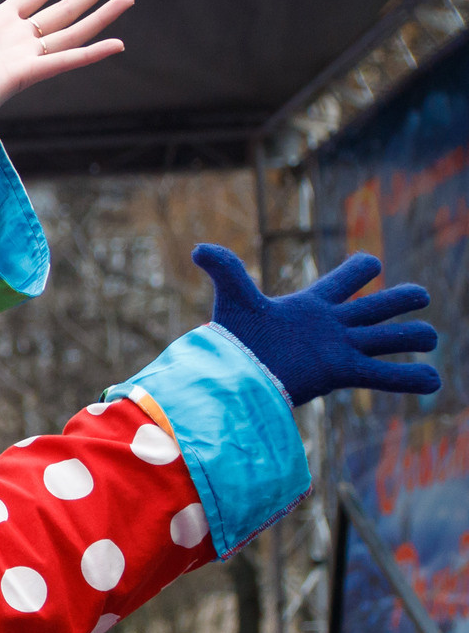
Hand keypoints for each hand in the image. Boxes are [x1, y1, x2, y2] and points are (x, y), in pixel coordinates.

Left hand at [199, 244, 439, 405]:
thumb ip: (226, 271)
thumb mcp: (234, 300)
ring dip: (412, 337)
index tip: (372, 264)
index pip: (345, 280)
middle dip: (400, 300)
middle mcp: (331, 326)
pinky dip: (409, 378)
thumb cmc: (234, 342)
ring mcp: (340, 350)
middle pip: (376, 307)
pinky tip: (435, 383)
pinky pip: (383, 375)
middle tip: (421, 295)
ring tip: (432, 338)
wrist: (234, 379)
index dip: (360, 269)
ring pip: (387, 339)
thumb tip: (198, 249)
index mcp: (312, 305)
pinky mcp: (342, 373)